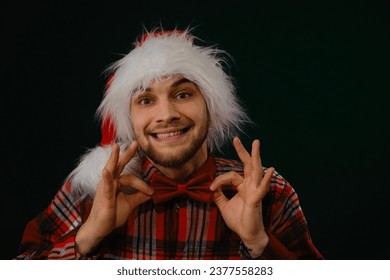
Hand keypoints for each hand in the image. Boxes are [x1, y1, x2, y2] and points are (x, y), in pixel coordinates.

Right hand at [75, 141, 152, 255]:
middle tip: (135, 143)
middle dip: (126, 154)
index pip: (131, 178)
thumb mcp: (129, 205)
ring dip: (114, 158)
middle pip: (119, 165)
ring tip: (116, 147)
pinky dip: (107, 178)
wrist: (100, 229)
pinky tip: (106, 171)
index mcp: (115, 183)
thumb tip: (152, 192)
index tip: (151, 192)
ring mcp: (105, 188)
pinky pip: (106, 186)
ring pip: (111, 171)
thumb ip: (139, 197)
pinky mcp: (104, 197)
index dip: (142, 184)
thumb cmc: (112, 215)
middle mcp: (110, 183)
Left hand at [210, 137, 273, 255]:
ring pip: (255, 170)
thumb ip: (219, 195)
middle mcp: (250, 186)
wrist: (246, 235)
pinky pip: (262, 188)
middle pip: (247, 165)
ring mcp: (255, 191)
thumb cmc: (239, 220)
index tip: (210, 189)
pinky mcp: (257, 200)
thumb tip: (212, 186)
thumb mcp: (224, 206)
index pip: (231, 175)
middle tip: (236, 139)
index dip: (219, 180)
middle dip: (242, 151)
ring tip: (256, 143)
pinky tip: (271, 169)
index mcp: (243, 186)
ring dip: (256, 156)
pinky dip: (266, 179)